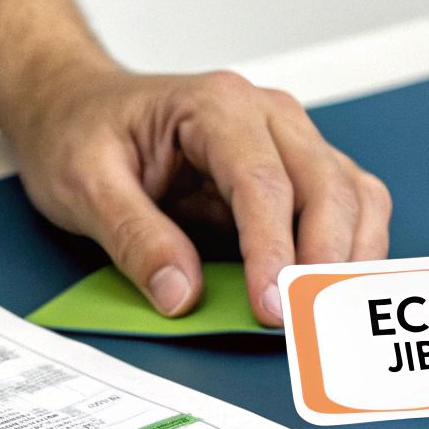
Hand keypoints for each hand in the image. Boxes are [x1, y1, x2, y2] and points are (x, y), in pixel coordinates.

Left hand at [5, 67, 390, 325]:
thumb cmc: (79, 132)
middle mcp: (266, 115)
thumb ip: (134, 238)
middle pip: (325, 186)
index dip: (273, 249)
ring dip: (350, 258)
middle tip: (306, 322)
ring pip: (352, 195)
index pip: (262, 181)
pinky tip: (332, 292)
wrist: (76, 107)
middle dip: (324, 260)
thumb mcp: (84, 184)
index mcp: (215, 105)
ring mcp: (287, 141)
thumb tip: (181, 295)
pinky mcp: (292, 171)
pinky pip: (344, 208)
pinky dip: (349, 251)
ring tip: (329, 316)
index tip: (270, 305)